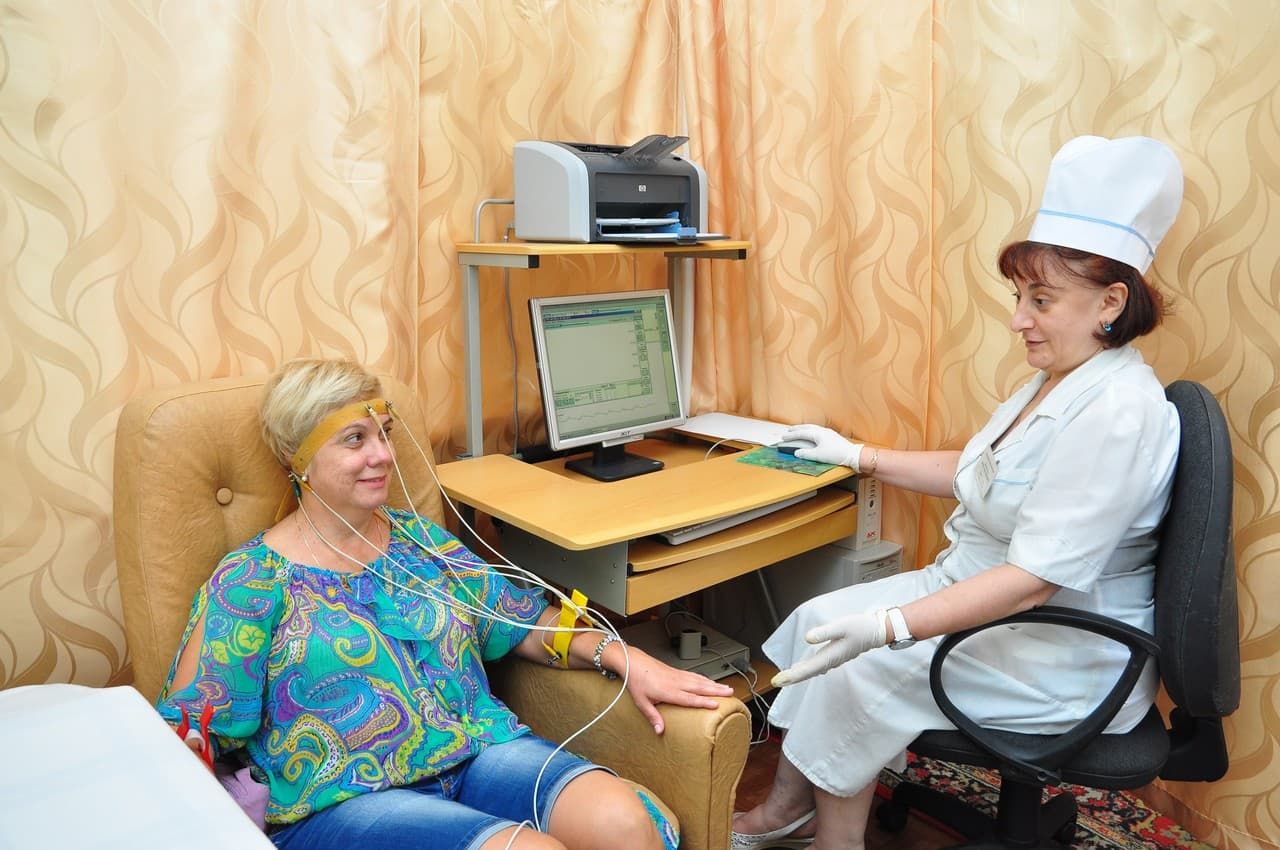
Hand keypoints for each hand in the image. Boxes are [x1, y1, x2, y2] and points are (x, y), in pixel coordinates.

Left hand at [617, 647, 734, 734]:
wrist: (633, 662)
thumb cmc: (636, 681)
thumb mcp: (641, 702)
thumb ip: (652, 716)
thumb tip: (660, 731)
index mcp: (668, 691)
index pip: (689, 698)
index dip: (703, 701)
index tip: (716, 704)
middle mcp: (675, 682)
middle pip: (699, 687)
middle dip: (716, 690)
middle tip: (730, 693)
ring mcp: (677, 675)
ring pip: (699, 680)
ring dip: (714, 684)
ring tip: (726, 687)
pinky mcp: (676, 671)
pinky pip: (694, 675)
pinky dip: (705, 678)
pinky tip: (710, 681)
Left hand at [771, 609, 886, 686]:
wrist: (878, 631)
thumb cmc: (861, 628)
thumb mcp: (842, 626)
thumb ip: (825, 632)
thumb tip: (807, 638)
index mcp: (829, 657)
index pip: (806, 669)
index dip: (790, 675)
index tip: (777, 681)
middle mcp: (830, 661)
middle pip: (807, 672)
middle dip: (791, 677)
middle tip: (775, 681)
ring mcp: (833, 660)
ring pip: (812, 670)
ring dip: (798, 674)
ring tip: (785, 677)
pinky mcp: (835, 656)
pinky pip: (817, 665)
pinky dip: (807, 668)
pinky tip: (803, 667)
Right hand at [780, 424, 862, 469]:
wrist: (852, 455)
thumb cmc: (836, 454)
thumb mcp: (818, 456)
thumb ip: (806, 454)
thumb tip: (797, 453)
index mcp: (818, 434)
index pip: (801, 433)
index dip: (792, 435)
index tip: (784, 437)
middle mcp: (822, 431)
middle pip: (807, 427)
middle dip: (797, 429)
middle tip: (788, 430)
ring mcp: (828, 433)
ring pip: (813, 428)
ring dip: (804, 429)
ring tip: (798, 431)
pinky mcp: (832, 436)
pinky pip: (817, 430)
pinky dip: (811, 431)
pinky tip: (812, 435)